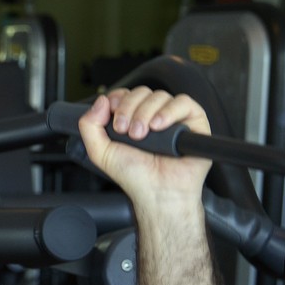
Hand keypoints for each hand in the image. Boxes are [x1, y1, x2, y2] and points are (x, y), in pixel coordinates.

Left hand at [77, 87, 211, 206]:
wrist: (158, 193)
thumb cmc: (135, 177)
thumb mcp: (101, 153)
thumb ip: (90, 126)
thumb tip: (101, 100)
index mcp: (133, 120)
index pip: (126, 94)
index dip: (118, 99)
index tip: (112, 114)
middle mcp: (153, 116)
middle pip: (141, 92)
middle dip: (129, 108)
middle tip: (126, 131)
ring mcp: (173, 118)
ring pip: (160, 96)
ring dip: (146, 113)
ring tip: (143, 135)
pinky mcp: (194, 122)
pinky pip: (183, 102)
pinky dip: (169, 111)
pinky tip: (159, 127)